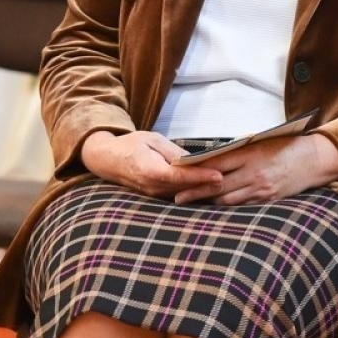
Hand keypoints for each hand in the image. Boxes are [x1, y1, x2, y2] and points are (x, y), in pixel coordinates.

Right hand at [81, 130, 221, 198]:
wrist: (108, 160)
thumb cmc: (131, 145)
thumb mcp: (152, 140)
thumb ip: (172, 151)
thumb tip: (193, 160)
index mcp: (149, 169)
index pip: (179, 176)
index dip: (200, 177)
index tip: (218, 175)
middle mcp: (152, 187)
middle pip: (185, 189)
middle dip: (207, 185)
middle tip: (229, 179)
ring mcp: (154, 195)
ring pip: (183, 195)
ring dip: (203, 191)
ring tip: (223, 183)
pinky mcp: (157, 197)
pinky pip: (178, 196)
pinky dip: (193, 192)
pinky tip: (208, 187)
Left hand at [173, 134, 337, 206]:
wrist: (315, 159)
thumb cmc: (286, 145)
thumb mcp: (261, 141)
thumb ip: (239, 150)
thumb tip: (211, 157)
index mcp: (251, 155)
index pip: (216, 163)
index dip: (196, 170)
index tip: (178, 172)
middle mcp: (254, 174)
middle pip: (218, 185)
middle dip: (196, 192)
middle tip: (177, 198)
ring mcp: (261, 190)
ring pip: (228, 200)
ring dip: (209, 202)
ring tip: (192, 203)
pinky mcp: (268, 201)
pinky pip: (243, 207)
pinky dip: (227, 207)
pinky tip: (215, 207)